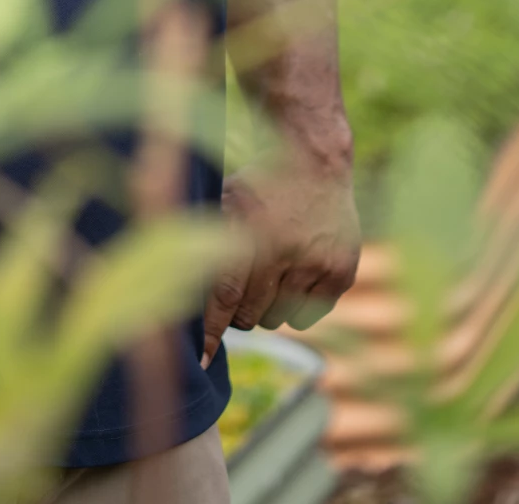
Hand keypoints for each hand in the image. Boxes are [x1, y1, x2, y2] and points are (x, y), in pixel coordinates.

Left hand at [202, 156, 359, 367]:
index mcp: (252, 231)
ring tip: (267, 278)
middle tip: (237, 298)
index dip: (211, 331)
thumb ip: (206, 240)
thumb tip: (177, 288)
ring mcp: (318, 263)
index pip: (227, 297)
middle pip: (252, 314)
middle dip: (238, 315)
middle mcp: (287, 251)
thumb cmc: (259, 183)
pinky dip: (295, 306)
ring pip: (279, 319)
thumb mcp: (224, 198)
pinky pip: (308, 316)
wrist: (314, 159)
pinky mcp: (341, 272)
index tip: (201, 359)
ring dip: (266, 309)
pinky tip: (293, 277)